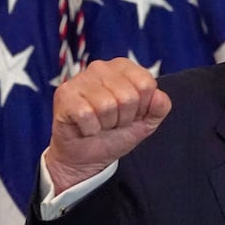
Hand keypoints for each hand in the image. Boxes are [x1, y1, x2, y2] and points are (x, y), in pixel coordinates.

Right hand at [45, 58, 171, 194]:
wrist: (86, 157)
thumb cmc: (115, 133)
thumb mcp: (146, 121)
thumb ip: (160, 107)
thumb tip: (158, 96)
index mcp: (124, 67)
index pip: (146, 84)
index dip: (142, 107)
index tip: (132, 114)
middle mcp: (101, 67)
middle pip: (128, 96)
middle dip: (124, 118)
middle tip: (113, 122)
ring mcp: (80, 79)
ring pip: (107, 105)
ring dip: (106, 124)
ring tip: (100, 123)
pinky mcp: (64, 95)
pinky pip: (87, 114)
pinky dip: (90, 129)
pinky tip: (86, 127)